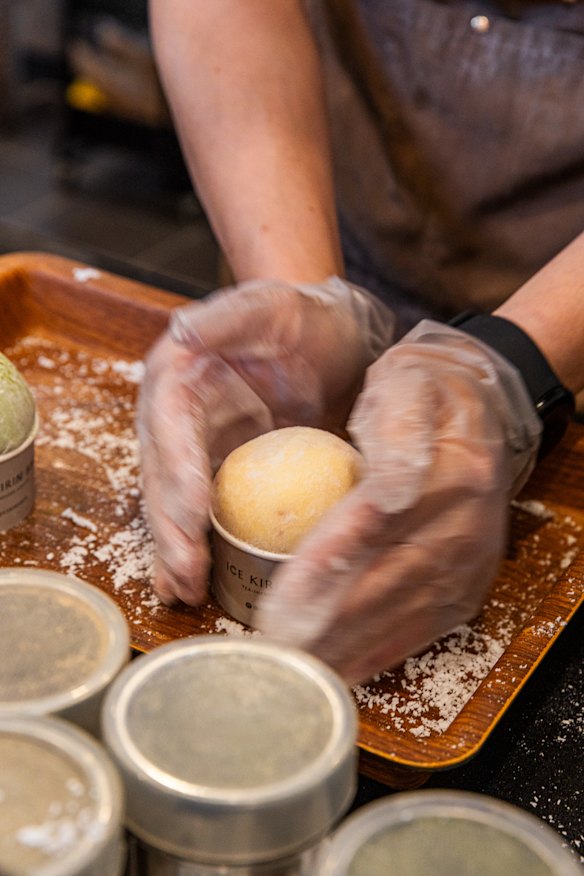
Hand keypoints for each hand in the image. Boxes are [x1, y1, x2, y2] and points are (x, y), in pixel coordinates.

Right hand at [137, 277, 393, 604]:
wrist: (327, 335)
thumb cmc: (300, 316)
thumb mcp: (270, 305)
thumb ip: (229, 316)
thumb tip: (183, 332)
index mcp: (179, 375)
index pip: (170, 427)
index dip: (177, 471)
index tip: (192, 514)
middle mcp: (177, 416)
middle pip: (162, 476)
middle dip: (172, 529)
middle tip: (186, 574)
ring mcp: (196, 447)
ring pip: (173, 503)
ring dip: (175, 549)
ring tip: (183, 591)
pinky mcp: (220, 469)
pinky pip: (200, 512)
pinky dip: (193, 547)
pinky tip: (192, 583)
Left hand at [257, 321, 541, 683]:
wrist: (481, 409)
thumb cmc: (424, 397)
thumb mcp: (403, 389)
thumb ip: (396, 433)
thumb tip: (387, 491)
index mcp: (450, 473)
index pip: (374, 526)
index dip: (324, 569)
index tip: (280, 602)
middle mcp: (465, 526)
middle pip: (386, 585)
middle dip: (326, 624)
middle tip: (274, 653)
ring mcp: (470, 563)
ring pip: (401, 617)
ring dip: (347, 648)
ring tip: (297, 672)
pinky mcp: (468, 586)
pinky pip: (423, 629)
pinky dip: (380, 654)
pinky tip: (344, 671)